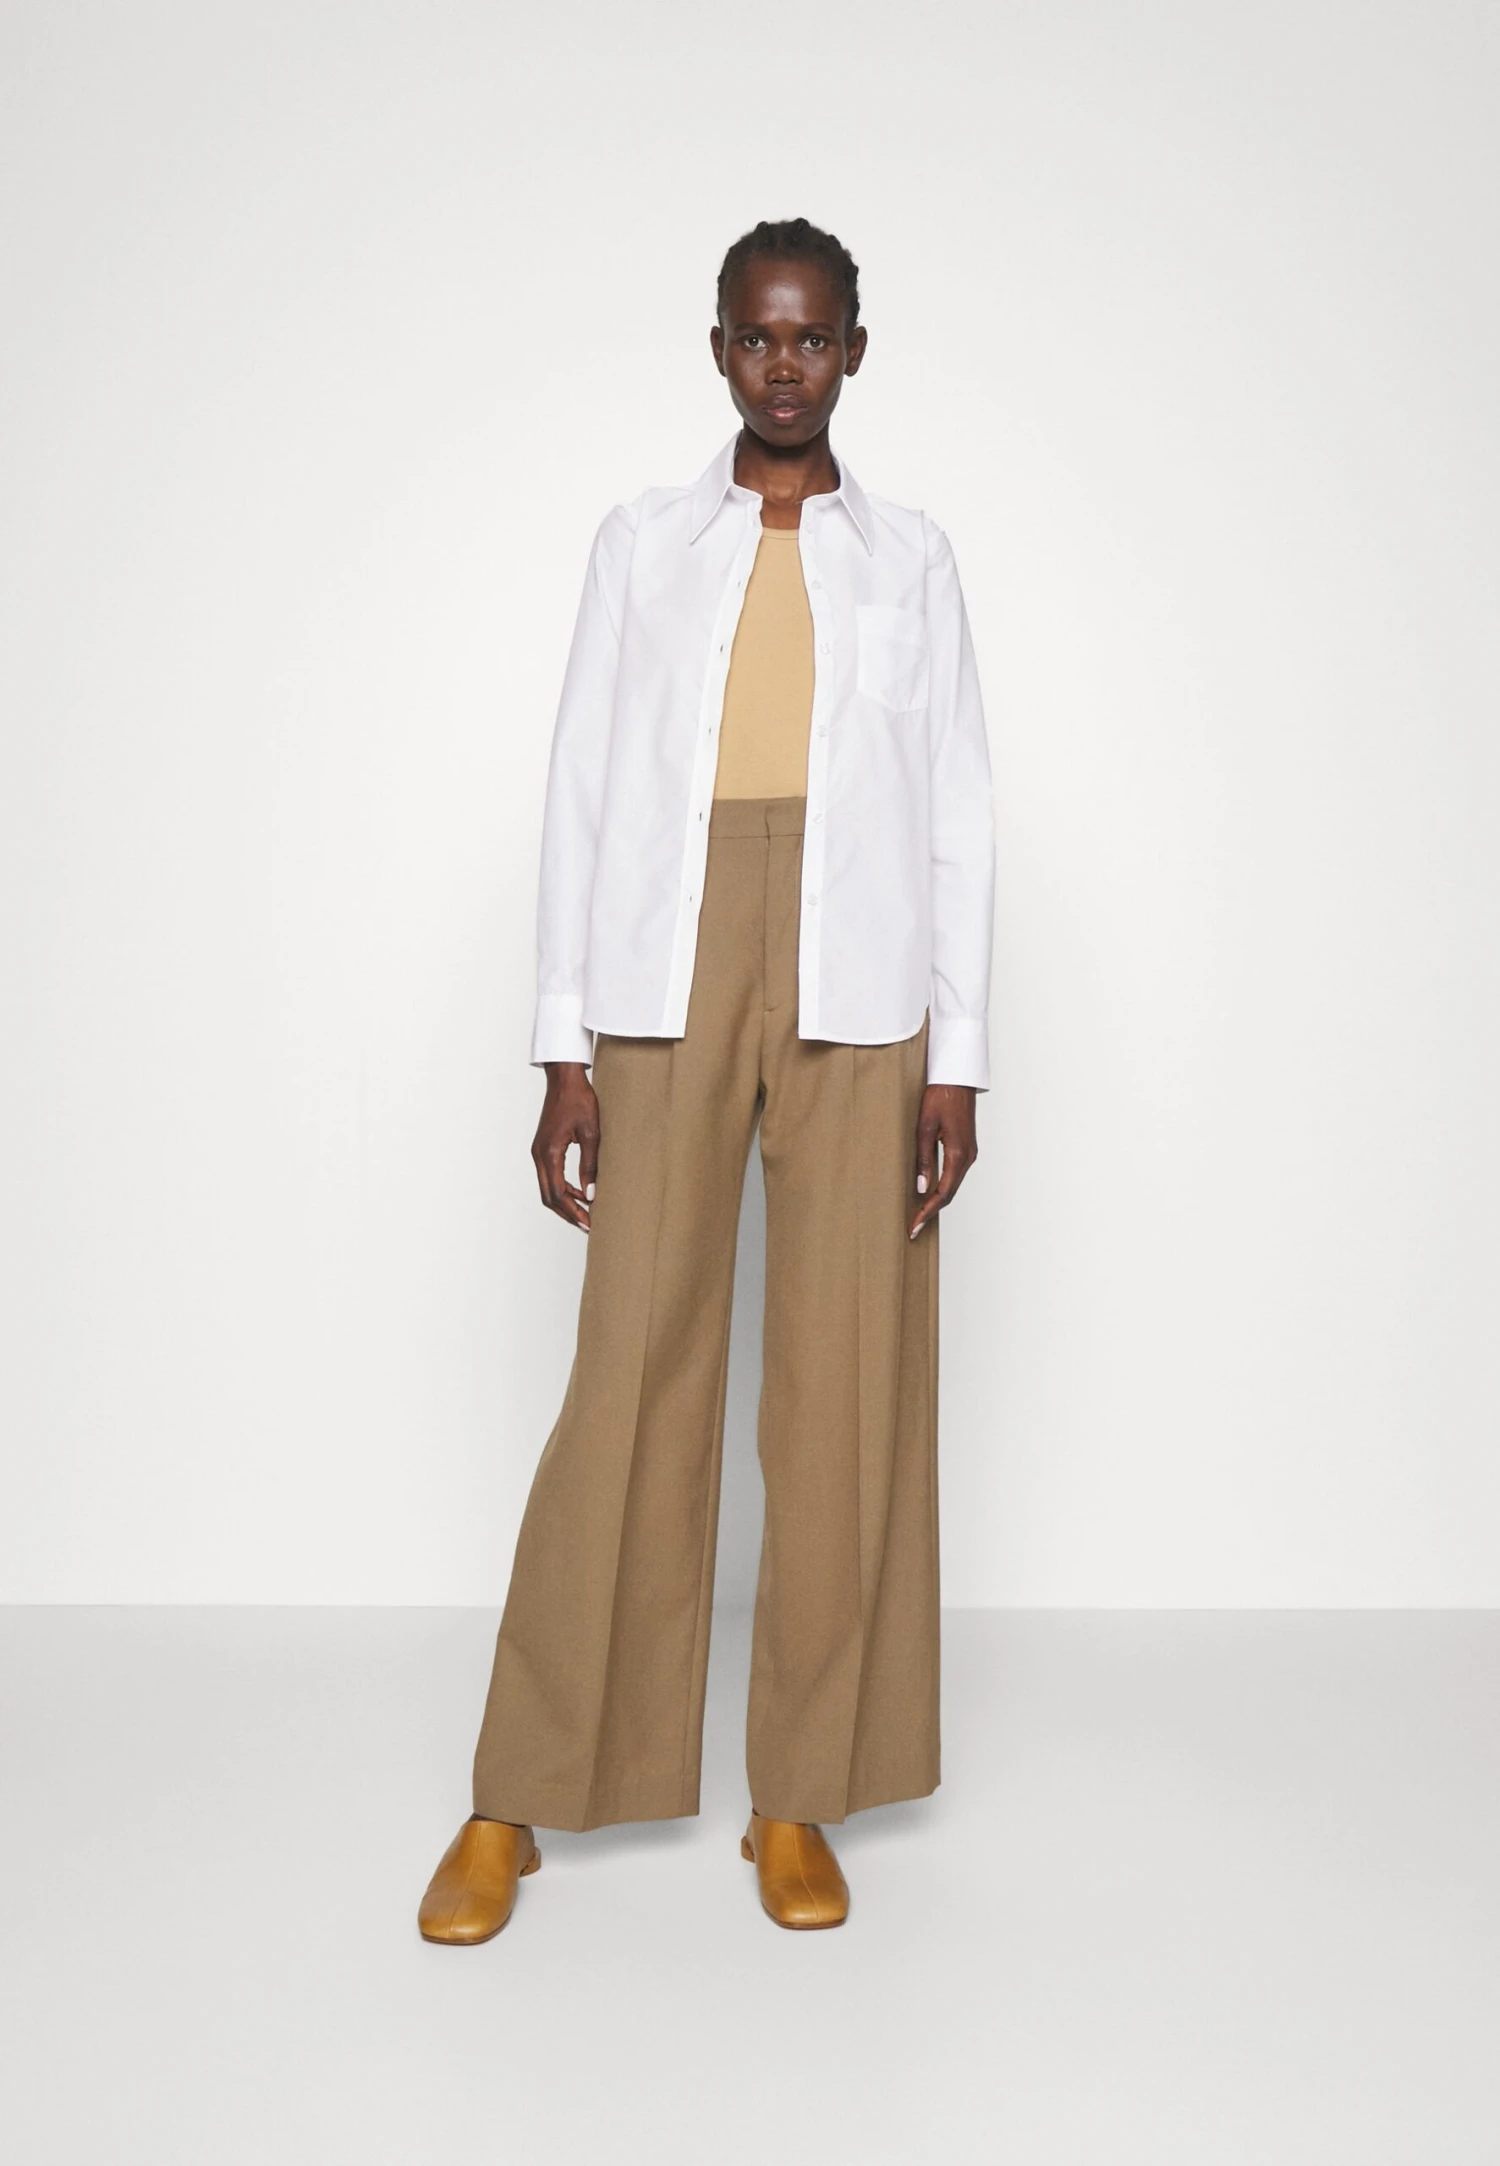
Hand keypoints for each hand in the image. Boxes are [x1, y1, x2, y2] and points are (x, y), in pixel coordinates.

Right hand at [532, 1062, 599, 1231]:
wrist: (565, 1079)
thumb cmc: (579, 1100)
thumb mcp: (591, 1133)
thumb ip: (590, 1165)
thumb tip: (591, 1194)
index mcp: (549, 1153)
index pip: (558, 1193)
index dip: (573, 1211)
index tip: (589, 1223)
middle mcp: (539, 1155)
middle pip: (548, 1197)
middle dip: (567, 1213)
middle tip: (587, 1225)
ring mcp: (538, 1152)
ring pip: (547, 1188)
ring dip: (564, 1202)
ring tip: (585, 1212)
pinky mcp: (542, 1147)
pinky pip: (549, 1176)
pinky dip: (562, 1188)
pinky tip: (579, 1191)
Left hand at [909, 1084, 977, 1238]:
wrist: (957, 1078)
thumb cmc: (940, 1097)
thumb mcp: (925, 1127)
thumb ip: (923, 1158)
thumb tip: (920, 1187)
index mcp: (958, 1154)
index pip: (942, 1193)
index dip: (927, 1211)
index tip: (914, 1226)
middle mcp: (968, 1157)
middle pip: (949, 1193)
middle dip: (931, 1211)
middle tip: (913, 1228)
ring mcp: (969, 1153)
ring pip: (953, 1185)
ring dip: (937, 1201)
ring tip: (919, 1215)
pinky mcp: (966, 1148)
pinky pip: (955, 1175)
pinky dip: (943, 1188)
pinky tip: (930, 1193)